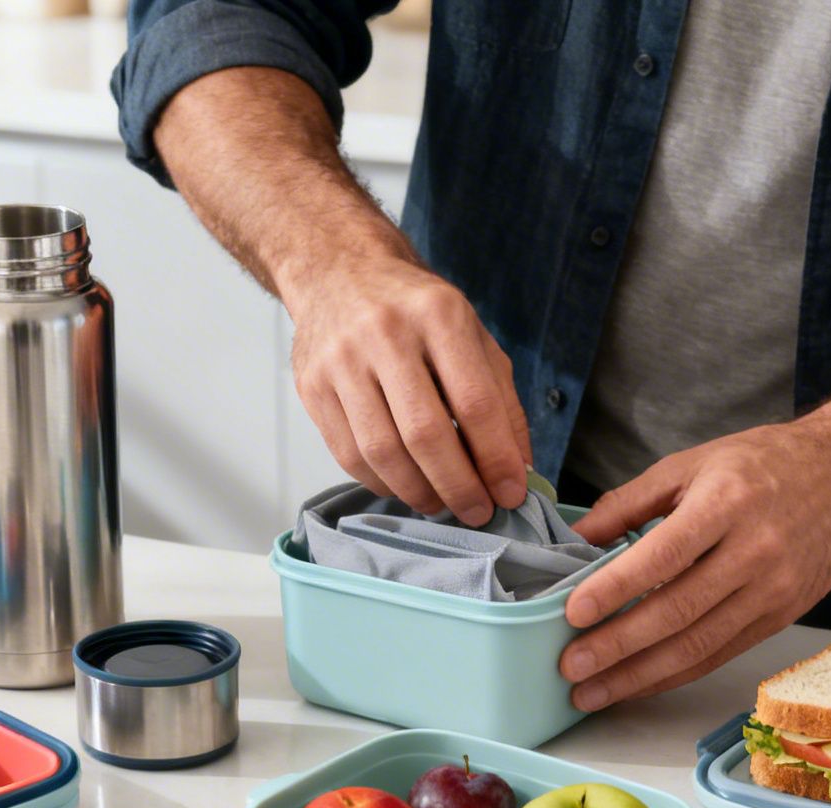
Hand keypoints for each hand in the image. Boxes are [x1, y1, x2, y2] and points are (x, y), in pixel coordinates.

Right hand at [287, 256, 531, 525]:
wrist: (338, 272)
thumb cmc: (416, 312)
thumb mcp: (472, 336)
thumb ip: (501, 400)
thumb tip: (518, 470)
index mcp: (437, 314)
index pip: (474, 402)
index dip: (496, 458)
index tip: (511, 494)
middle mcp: (385, 334)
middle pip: (424, 433)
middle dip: (458, 486)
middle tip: (477, 512)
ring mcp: (340, 361)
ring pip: (382, 451)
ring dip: (419, 492)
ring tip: (442, 505)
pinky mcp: (312, 386)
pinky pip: (349, 454)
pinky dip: (383, 483)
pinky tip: (405, 486)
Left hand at [558, 413, 830, 709]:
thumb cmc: (764, 463)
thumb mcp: (692, 463)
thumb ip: (630, 502)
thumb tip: (577, 540)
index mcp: (727, 503)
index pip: (663, 556)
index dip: (616, 588)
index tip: (573, 612)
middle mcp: (755, 551)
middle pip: (677, 611)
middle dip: (618, 646)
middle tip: (570, 667)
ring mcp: (774, 590)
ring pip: (698, 644)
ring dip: (639, 674)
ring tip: (592, 691)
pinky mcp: (782, 617)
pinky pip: (720, 654)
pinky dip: (675, 673)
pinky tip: (639, 683)